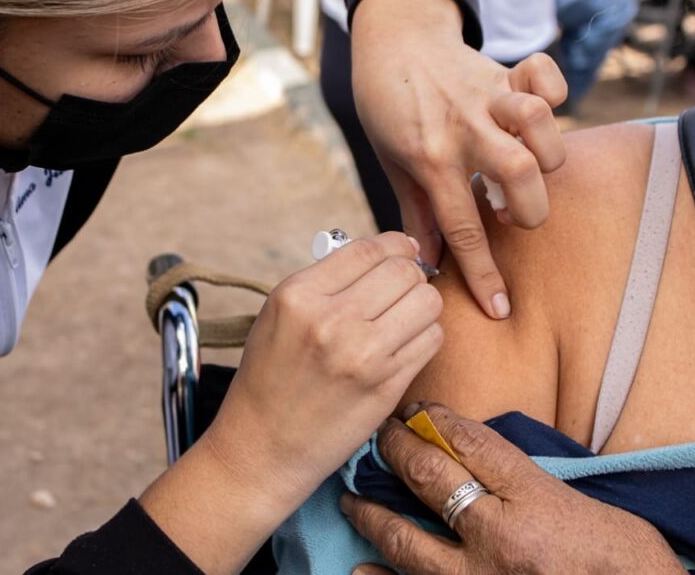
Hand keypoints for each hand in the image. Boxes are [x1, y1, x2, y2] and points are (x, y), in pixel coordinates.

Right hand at [141, 233, 443, 573]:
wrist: (263, 447)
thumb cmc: (270, 377)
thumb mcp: (279, 315)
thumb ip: (327, 282)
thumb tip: (384, 253)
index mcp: (299, 296)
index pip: (368, 249)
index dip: (393, 246)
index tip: (400, 252)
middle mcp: (332, 320)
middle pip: (404, 271)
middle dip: (410, 273)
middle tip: (402, 288)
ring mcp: (363, 355)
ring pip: (427, 301)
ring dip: (421, 305)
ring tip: (403, 317)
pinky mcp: (388, 385)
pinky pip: (432, 339)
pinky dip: (425, 336)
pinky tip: (404, 345)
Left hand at [341, 404, 684, 574]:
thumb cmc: (628, 563)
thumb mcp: (581, 505)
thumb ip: (527, 480)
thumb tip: (477, 458)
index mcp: (534, 500)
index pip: (470, 442)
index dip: (435, 419)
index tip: (417, 410)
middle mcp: (500, 539)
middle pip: (429, 478)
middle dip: (396, 450)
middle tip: (376, 437)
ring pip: (407, 540)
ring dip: (373, 515)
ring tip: (352, 500)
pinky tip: (360, 568)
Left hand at [351, 0, 567, 319]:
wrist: (392, 40)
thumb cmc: (388, 107)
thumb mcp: (391, 163)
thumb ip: (416, 210)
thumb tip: (427, 260)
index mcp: (431, 159)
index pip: (462, 229)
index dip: (484, 274)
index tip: (500, 308)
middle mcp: (463, 128)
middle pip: (519, 173)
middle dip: (531, 208)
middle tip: (514, 212)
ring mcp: (486, 98)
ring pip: (538, 123)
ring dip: (546, 153)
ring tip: (528, 167)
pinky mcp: (505, 72)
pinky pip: (544, 74)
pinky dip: (554, 89)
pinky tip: (541, 107)